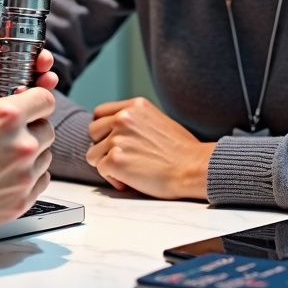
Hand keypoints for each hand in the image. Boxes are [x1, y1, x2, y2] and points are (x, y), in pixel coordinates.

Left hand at [0, 32, 58, 160]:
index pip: (1, 52)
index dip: (22, 51)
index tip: (37, 53)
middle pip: (13, 75)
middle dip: (33, 72)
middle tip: (46, 73)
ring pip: (10, 100)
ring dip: (29, 95)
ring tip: (45, 92)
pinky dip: (14, 120)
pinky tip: (25, 118)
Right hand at [0, 86, 54, 239]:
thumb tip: (2, 112)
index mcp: (8, 117)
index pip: (45, 99)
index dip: (38, 101)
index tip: (35, 106)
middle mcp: (22, 145)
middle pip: (47, 129)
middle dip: (33, 129)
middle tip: (14, 135)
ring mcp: (24, 175)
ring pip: (45, 157)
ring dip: (31, 155)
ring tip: (5, 159)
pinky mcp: (22, 200)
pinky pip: (40, 182)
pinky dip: (29, 177)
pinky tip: (8, 176)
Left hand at [85, 97, 213, 199]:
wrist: (194, 168)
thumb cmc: (182, 151)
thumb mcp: (158, 121)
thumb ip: (135, 121)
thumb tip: (117, 130)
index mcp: (134, 106)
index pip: (100, 113)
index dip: (104, 129)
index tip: (113, 141)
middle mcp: (123, 118)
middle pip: (93, 131)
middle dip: (103, 146)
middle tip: (122, 159)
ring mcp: (117, 138)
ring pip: (93, 153)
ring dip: (107, 164)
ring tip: (129, 170)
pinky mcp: (114, 159)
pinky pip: (101, 170)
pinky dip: (114, 179)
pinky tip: (132, 180)